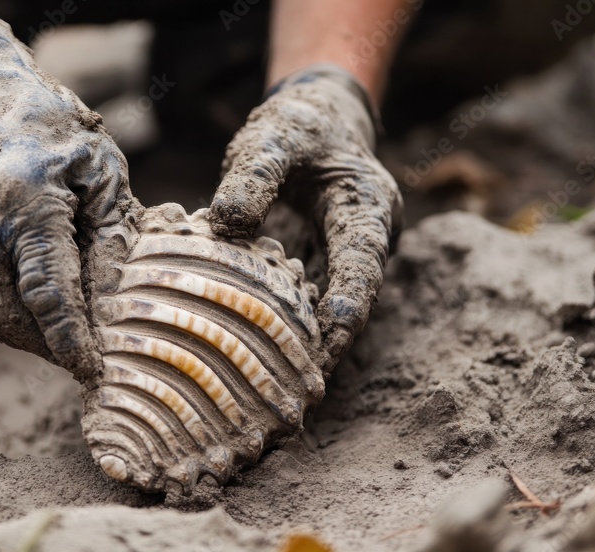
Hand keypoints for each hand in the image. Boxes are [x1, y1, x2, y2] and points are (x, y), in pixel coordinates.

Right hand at [0, 19, 134, 376]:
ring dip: (15, 332)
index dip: (72, 343)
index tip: (92, 372)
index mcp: (24, 205)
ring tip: (47, 328)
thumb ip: (112, 237)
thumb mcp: (99, 169)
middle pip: (8, 319)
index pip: (49, 298)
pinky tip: (11, 295)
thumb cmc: (46, 127)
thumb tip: (115, 304)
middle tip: (75, 351)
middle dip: (45, 345)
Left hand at [208, 65, 402, 368]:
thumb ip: (252, 176)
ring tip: (280, 387)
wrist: (316, 120)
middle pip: (354, 300)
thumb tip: (226, 224)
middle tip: (300, 389)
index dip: (348, 306)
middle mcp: (368, 238)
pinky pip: (313, 302)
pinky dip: (293, 326)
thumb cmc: (296, 126)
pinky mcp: (325, 266)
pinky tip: (262, 357)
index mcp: (368, 206)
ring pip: (333, 308)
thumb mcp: (271, 137)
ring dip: (311, 344)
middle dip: (331, 344)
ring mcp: (349, 256)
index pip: (362, 265)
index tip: (329, 345)